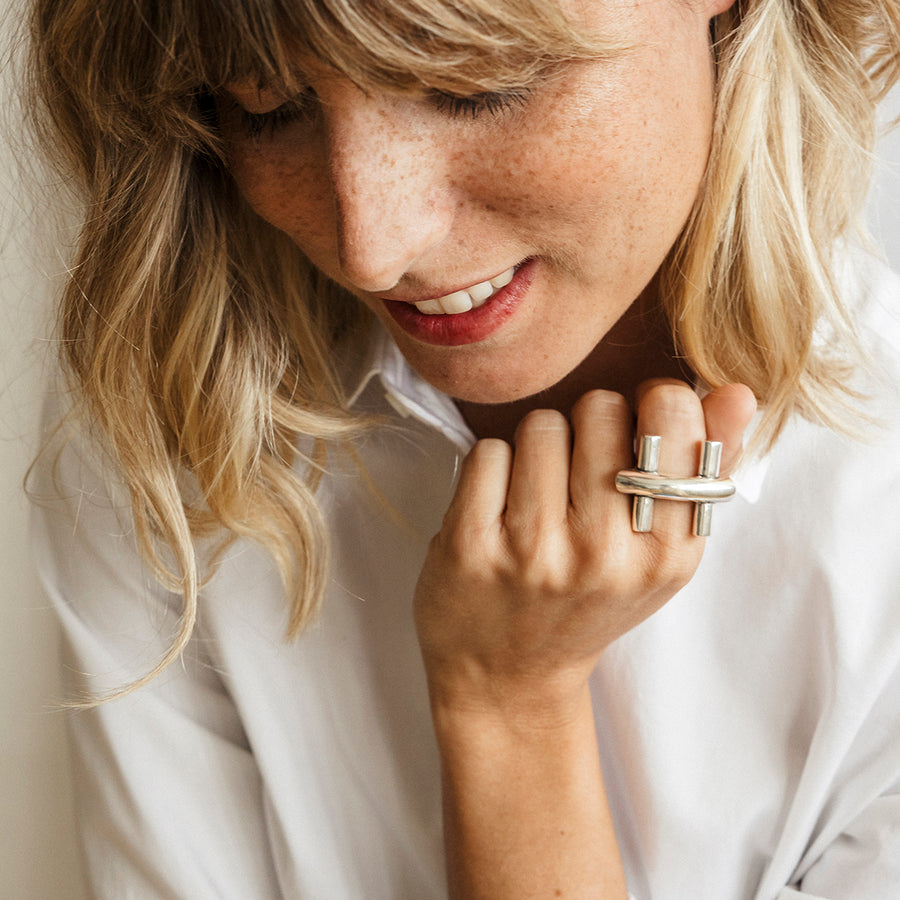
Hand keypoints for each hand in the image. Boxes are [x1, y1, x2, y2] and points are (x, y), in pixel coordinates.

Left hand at [414, 380, 755, 723]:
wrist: (509, 673)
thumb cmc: (591, 600)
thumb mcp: (662, 552)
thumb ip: (704, 470)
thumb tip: (737, 391)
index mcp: (666, 553)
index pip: (672, 419)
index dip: (653, 403)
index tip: (639, 425)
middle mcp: (602, 554)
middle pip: (599, 409)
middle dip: (590, 426)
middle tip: (582, 474)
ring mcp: (533, 551)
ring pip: (541, 425)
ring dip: (539, 448)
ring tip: (541, 496)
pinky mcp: (471, 546)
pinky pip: (488, 452)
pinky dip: (493, 469)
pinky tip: (500, 510)